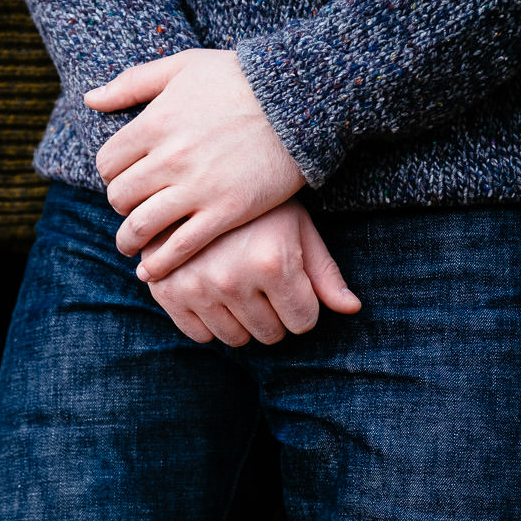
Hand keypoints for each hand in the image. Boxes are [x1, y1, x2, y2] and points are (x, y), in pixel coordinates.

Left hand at [85, 49, 304, 281]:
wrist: (301, 98)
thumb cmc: (240, 77)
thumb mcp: (183, 65)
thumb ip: (133, 82)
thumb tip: (91, 99)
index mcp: (155, 123)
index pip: (107, 163)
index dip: (111, 175)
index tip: (124, 179)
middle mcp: (170, 158)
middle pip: (120, 197)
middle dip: (120, 206)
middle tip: (129, 211)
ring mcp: (197, 188)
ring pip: (141, 227)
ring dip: (129, 241)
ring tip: (132, 246)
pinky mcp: (225, 212)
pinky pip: (179, 248)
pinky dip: (159, 264)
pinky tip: (152, 271)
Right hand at [142, 199, 359, 345]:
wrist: (190, 182)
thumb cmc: (257, 206)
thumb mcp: (297, 227)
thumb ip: (324, 271)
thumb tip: (352, 309)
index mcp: (273, 261)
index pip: (303, 321)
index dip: (302, 306)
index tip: (292, 285)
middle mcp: (233, 279)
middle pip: (271, 334)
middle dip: (274, 315)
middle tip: (263, 284)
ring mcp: (196, 287)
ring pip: (235, 339)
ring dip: (242, 321)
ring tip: (238, 287)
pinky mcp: (168, 292)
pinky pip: (199, 335)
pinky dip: (209, 321)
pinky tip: (211, 293)